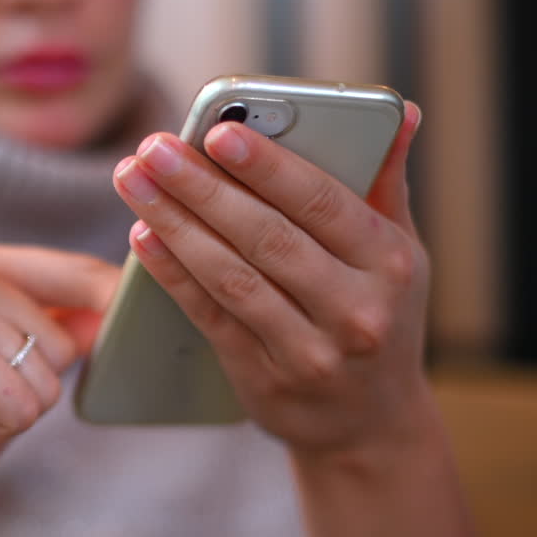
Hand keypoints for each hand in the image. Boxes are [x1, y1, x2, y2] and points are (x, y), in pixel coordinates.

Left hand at [112, 103, 430, 455]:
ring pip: (232, 276)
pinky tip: (144, 235)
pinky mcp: (265, 379)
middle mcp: (356, 309)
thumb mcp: (401, 252)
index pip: (322, 202)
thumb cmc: (382, 313)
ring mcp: (310, 351)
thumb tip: (398, 111)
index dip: (267, 166)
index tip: (217, 130)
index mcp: (390, 262)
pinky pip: (211, 316)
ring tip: (134, 181)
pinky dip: (174, 273)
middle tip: (154, 148)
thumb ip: (386, 181)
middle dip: (203, 188)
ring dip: (176, 224)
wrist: (373, 424)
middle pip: (267, 237)